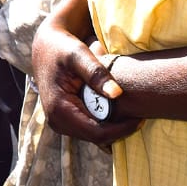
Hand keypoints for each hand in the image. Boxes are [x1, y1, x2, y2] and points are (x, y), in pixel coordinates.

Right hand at [31, 15, 141, 145]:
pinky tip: (117, 110)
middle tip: (139, 114)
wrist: (46, 47)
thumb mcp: (78, 54)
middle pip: (97, 138)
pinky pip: (90, 129)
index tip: (140, 118)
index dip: (121, 129)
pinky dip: (105, 123)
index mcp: (59, 110)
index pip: (97, 133)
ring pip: (94, 136)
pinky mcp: (65, 121)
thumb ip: (96, 73)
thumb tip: (117, 94)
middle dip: (120, 129)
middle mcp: (57, 122)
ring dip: (113, 127)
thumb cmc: (62, 48)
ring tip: (130, 112)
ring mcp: (60, 124)